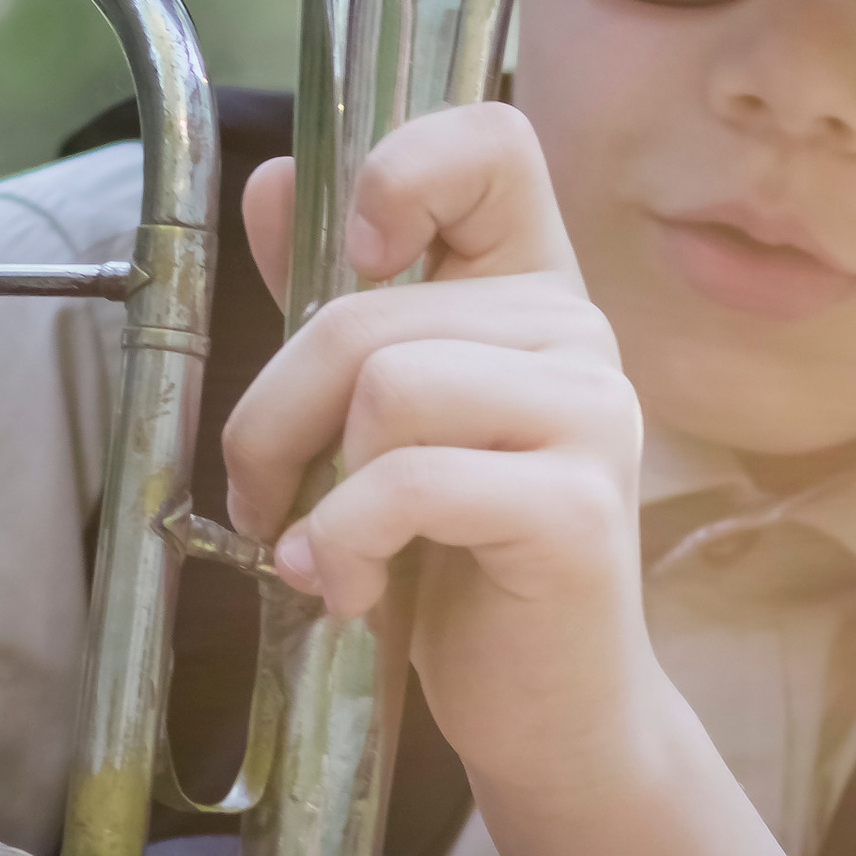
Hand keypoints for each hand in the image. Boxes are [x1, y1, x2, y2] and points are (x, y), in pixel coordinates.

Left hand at [224, 105, 665, 818]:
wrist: (549, 710)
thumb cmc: (461, 565)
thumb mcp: (381, 425)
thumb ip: (340, 307)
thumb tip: (273, 184)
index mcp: (535, 292)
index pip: (492, 144)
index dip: (403, 171)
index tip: (357, 261)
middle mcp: (578, 336)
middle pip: (369, 310)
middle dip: (275, 413)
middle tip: (265, 496)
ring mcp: (590, 418)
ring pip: (387, 385)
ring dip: (307, 483)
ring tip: (314, 548)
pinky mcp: (577, 507)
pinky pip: (409, 481)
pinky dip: (343, 541)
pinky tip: (344, 588)